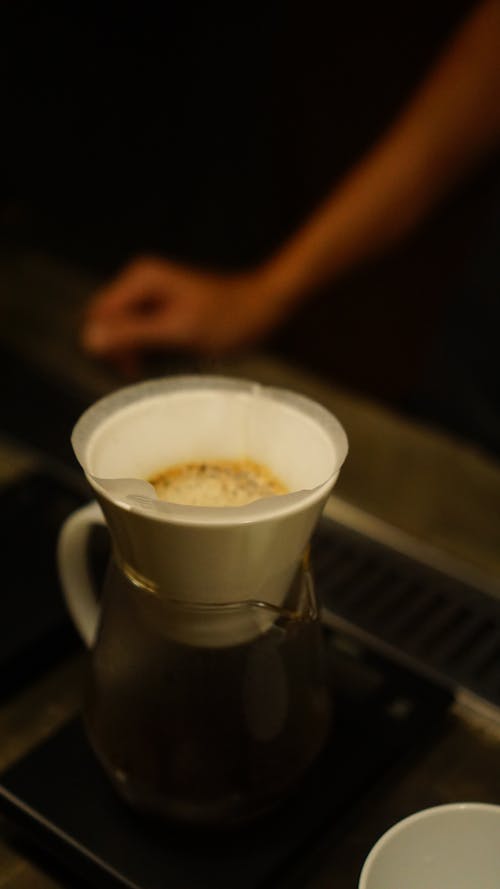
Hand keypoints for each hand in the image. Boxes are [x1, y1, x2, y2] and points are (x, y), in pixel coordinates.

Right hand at [81, 257, 291, 359]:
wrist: (264, 307)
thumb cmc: (228, 320)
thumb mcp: (177, 331)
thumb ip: (133, 334)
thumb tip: (89, 340)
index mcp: (141, 279)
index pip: (99, 315)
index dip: (109, 344)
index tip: (134, 366)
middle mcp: (140, 279)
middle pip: (107, 320)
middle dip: (120, 347)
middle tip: (146, 368)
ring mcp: (150, 291)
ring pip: (122, 327)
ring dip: (135, 349)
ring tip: (161, 362)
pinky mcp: (161, 305)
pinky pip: (139, 328)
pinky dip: (147, 345)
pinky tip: (166, 355)